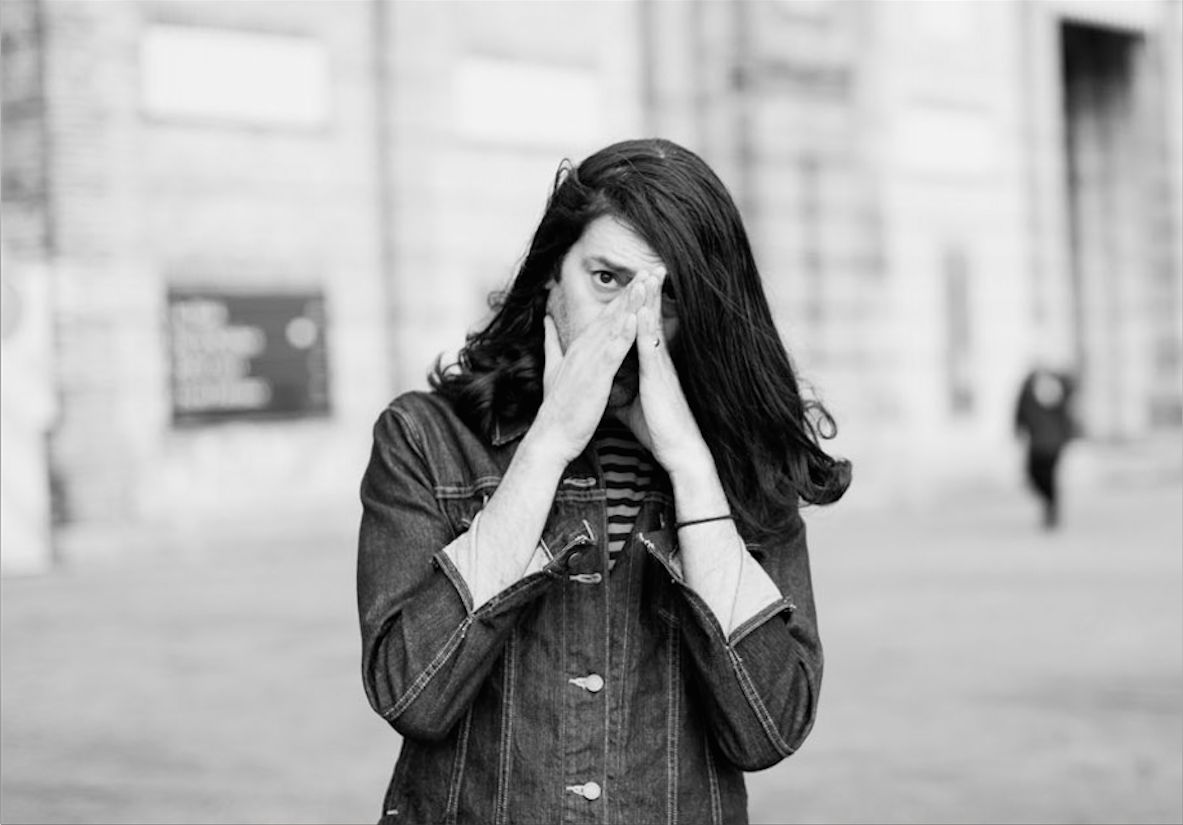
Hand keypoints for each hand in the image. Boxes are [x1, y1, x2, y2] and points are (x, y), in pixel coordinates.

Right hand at [532, 280, 644, 463]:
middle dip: (633, 290)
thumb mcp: (554, 368)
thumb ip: (552, 343)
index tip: (640, 277)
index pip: (605, 315)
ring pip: (613, 325)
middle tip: (651, 268)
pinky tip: (634, 317)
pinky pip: (611, 351)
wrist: (551, 436)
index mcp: (580, 347)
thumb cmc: (558, 407)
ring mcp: (588, 360)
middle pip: (612, 313)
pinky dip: (622, 333)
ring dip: (630, 303)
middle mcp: (584, 348)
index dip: (624, 295)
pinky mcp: (594, 376)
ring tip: (646, 281)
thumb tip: (547, 320)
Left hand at [617, 270, 712, 478]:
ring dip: (650, 301)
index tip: (637, 282)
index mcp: (650, 363)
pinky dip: (645, 329)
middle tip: (649, 264)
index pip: (644, 327)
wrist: (678, 450)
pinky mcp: (658, 379)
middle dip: (649, 292)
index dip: (641, 304)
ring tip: (648, 275)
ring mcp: (659, 367)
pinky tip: (640, 312)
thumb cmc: (658, 428)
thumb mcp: (632, 403)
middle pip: (651, 319)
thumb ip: (620, 388)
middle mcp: (657, 359)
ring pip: (653, 327)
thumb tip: (605, 384)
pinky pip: (651, 349)